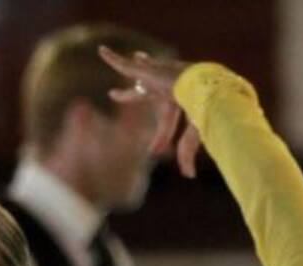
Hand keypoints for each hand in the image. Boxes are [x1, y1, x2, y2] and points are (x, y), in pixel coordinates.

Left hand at [98, 46, 202, 176]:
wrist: (200, 83)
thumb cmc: (201, 107)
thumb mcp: (193, 134)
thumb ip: (187, 153)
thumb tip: (189, 176)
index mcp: (178, 100)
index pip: (165, 122)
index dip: (160, 138)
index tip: (153, 153)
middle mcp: (166, 85)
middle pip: (147, 92)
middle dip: (136, 94)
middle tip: (126, 93)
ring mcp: (155, 75)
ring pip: (138, 72)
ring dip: (131, 67)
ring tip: (120, 62)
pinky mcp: (145, 70)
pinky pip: (123, 65)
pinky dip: (112, 58)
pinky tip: (101, 51)